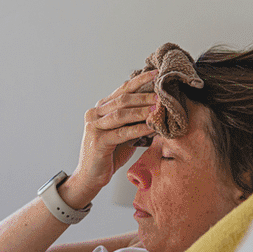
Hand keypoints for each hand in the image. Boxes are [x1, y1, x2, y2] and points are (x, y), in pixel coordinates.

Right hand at [72, 70, 158, 199]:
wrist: (90, 178)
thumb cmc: (108, 155)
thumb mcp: (123, 134)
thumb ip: (134, 122)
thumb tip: (158, 111)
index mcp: (100, 109)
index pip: (122, 91)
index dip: (139, 81)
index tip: (156, 74)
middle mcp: (94, 114)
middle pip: (122, 100)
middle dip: (144, 96)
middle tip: (162, 94)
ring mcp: (94, 127)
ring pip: (121, 114)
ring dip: (142, 110)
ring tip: (159, 108)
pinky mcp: (98, 141)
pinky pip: (122, 132)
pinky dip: (139, 129)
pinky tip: (152, 126)